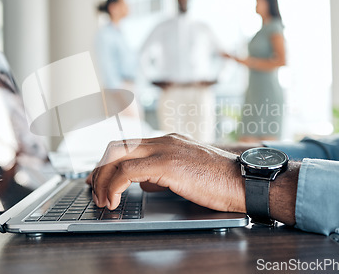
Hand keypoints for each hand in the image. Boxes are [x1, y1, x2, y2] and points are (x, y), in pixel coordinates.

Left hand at [87, 133, 245, 212]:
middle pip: (117, 147)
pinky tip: (114, 199)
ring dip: (103, 179)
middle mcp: (163, 140)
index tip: (99, 177)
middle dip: (99, 168)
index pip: (128, 144)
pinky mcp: (167, 164)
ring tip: (102, 199)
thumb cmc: (220, 181)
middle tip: (93, 187)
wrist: (244, 181)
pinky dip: (114, 185)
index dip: (108, 161)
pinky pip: (128, 171)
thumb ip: (164, 173)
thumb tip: (145, 183)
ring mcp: (165, 149)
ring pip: (117, 156)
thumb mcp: (187, 173)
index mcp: (168, 140)